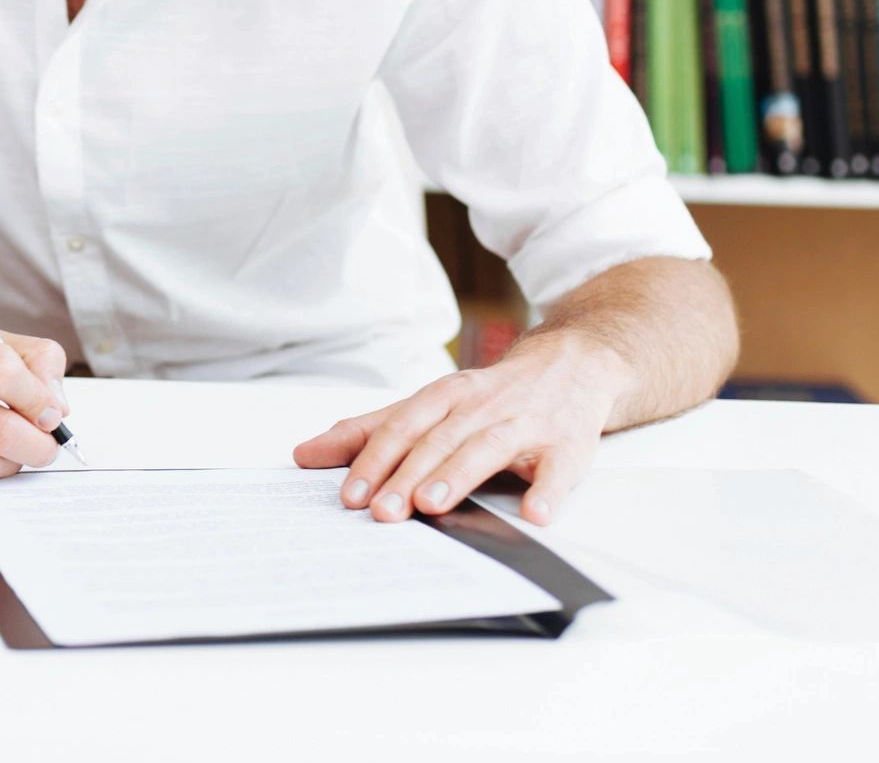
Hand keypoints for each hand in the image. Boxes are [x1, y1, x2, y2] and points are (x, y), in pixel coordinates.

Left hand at [290, 332, 628, 524]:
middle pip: (438, 440)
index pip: (401, 427)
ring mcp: (525, 424)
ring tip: (432, 504)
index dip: (373, 460)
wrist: (571, 364)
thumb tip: (307, 453)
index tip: (349, 494)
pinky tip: (533, 515)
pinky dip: (546, 491)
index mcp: (444, 396)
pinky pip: (557, 469)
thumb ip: (371, 429)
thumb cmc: (489, 394)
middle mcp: (480, 406)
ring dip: (459, 476)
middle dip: (407, 475)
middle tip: (382, 512)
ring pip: (486, 447)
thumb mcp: (428, 403)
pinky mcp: (566, 445)